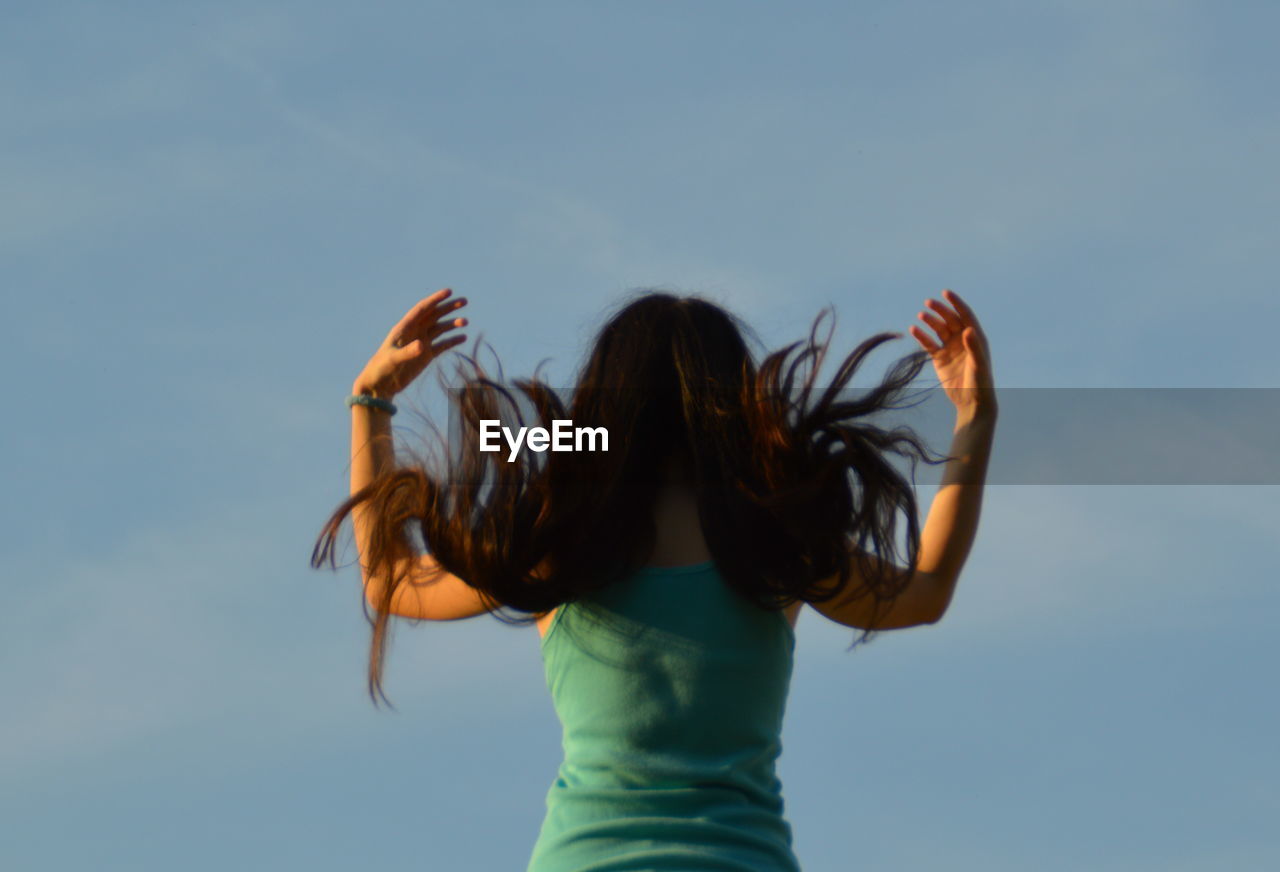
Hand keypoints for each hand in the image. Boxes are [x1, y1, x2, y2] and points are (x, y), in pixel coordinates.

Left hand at [352, 288, 467, 397]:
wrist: (380, 384)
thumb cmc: (382, 369)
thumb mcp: (394, 359)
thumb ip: (408, 352)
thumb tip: (423, 345)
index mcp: (404, 328)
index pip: (422, 309)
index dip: (435, 299)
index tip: (449, 292)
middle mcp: (414, 332)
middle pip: (434, 315)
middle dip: (449, 308)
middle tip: (464, 301)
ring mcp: (421, 343)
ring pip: (440, 329)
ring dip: (452, 324)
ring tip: (465, 322)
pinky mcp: (426, 356)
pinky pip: (442, 345)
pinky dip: (452, 340)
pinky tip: (463, 337)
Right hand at [907, 289, 996, 418]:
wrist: (971, 401)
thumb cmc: (980, 382)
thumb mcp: (978, 363)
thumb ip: (974, 346)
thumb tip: (968, 329)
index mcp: (975, 337)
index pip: (965, 315)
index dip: (956, 303)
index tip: (946, 293)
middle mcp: (962, 340)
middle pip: (950, 320)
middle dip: (940, 310)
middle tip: (928, 302)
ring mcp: (950, 348)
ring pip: (938, 329)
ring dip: (930, 321)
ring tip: (921, 315)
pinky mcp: (939, 358)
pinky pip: (929, 344)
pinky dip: (922, 336)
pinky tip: (914, 329)